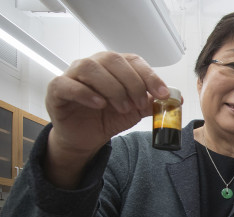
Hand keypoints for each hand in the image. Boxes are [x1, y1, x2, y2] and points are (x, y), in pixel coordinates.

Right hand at [44, 52, 169, 186]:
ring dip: (112, 88)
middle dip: (132, 83)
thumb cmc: (107, 117)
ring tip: (122, 108)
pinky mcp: (57, 90)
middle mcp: (93, 65)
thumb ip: (151, 103)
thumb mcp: (134, 111)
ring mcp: (73, 75)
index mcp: (114, 66)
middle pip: (113, 60)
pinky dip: (85, 93)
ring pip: (91, 68)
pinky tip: (100, 104)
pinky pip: (68, 84)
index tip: (163, 94)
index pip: (133, 61)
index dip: (149, 76)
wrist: (86, 138)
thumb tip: (176, 99)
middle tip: (139, 104)